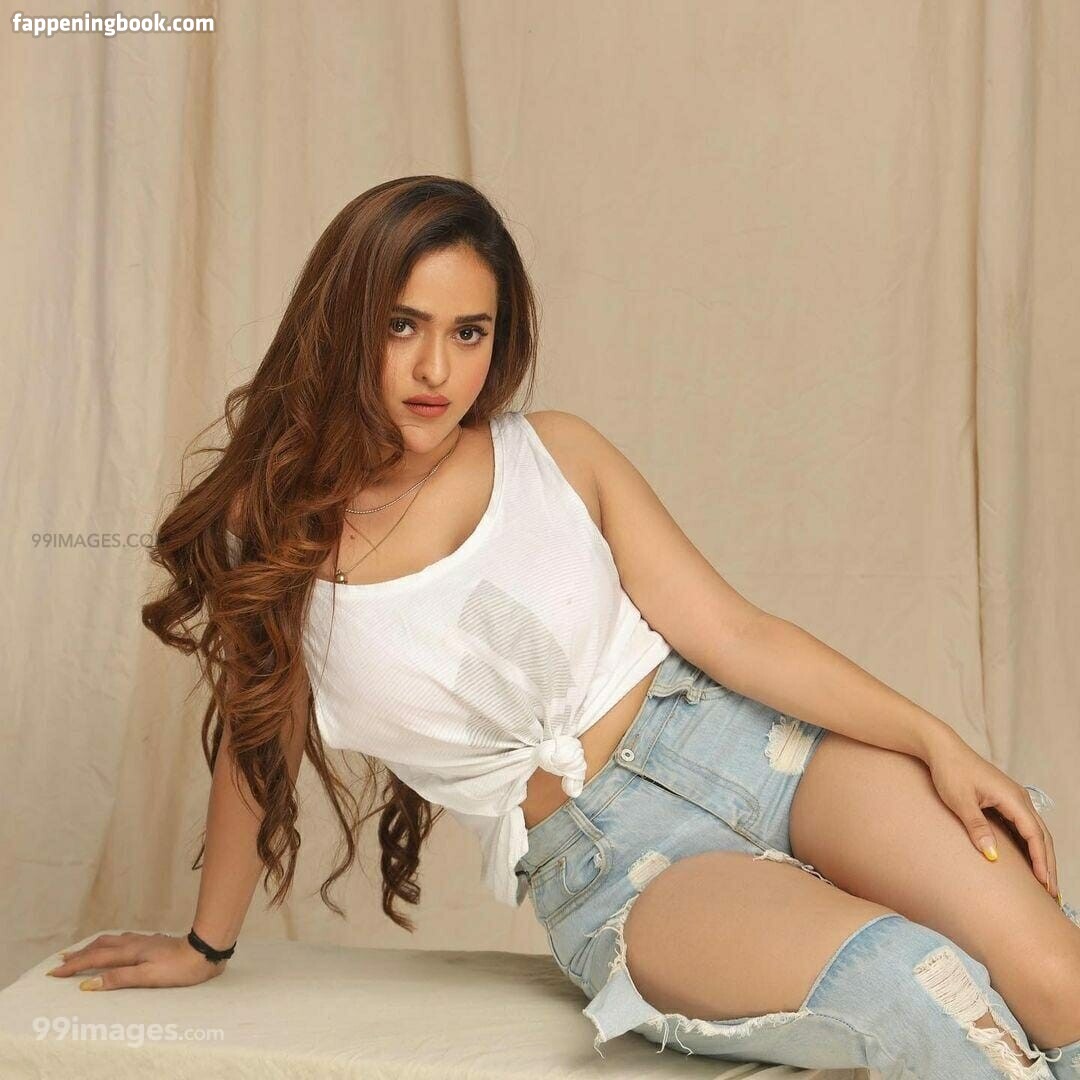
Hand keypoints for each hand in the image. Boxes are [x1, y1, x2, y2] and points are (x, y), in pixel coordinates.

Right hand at [46, 931, 227, 989]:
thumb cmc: (179, 968)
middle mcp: (135, 943)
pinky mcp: (154, 942)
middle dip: (81, 953)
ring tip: (84, 951)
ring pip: (113, 940)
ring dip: (95, 946)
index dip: (75, 966)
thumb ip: (119, 978)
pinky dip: (111, 943)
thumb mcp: (148, 977)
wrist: (206, 950)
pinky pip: (124, 940)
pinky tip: (117, 945)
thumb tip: (88, 984)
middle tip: (62, 960)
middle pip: (101, 946)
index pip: (96, 959)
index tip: (54, 973)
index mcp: (130, 952)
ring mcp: (145, 940)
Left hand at [925, 737, 1058, 900]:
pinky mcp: (1004, 800)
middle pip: (1041, 836)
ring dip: (1041, 855)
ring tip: (1045, 882)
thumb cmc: (950, 771)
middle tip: (1052, 893)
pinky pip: (1023, 826)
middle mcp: (1018, 798)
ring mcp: (1013, 798)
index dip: (1041, 860)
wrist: (942, 748)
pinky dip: (1029, 845)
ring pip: (1035, 831)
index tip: (1045, 883)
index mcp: (1012, 798)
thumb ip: (977, 827)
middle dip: (1048, 864)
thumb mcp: (960, 800)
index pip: (1034, 835)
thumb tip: (991, 855)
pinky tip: (1027, 861)